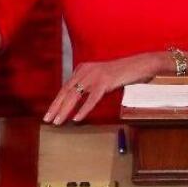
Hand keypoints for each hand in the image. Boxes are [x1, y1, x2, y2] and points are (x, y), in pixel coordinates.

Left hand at [43, 52, 167, 124]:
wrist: (140, 64)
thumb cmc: (122, 73)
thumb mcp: (100, 78)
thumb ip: (88, 85)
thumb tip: (76, 100)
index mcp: (83, 69)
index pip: (65, 87)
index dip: (56, 101)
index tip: (49, 114)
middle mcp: (86, 70)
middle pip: (66, 91)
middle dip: (56, 107)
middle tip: (47, 120)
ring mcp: (95, 75)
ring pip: (75, 95)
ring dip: (65, 110)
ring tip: (58, 122)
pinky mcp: (105, 81)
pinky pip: (92, 98)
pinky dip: (83, 109)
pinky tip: (77, 118)